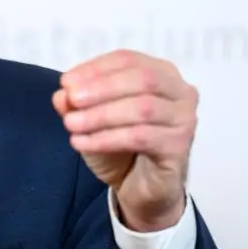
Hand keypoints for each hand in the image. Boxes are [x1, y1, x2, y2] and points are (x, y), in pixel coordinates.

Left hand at [52, 49, 197, 231]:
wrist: (142, 189)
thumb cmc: (122, 146)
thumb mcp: (92, 119)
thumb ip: (78, 103)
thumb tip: (63, 93)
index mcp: (162, 74)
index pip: (128, 60)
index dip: (95, 68)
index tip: (66, 82)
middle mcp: (181, 92)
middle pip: (143, 79)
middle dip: (102, 88)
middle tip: (72, 99)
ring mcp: (184, 120)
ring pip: (143, 108)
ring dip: (102, 115)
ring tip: (71, 124)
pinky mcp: (179, 147)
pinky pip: (141, 137)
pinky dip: (107, 138)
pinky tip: (82, 143)